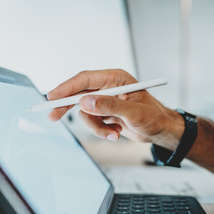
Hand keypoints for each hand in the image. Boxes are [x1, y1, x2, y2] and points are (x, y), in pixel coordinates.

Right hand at [47, 69, 182, 148]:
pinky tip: (115, 134)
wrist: (160, 131)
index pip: (85, 79)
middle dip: (68, 107)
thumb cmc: (154, 117)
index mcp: (115, 79)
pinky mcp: (104, 113)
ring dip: (96, 127)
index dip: (67, 87)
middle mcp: (108, 87)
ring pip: (85, 113)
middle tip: (53, 116)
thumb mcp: (134, 112)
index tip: (53, 96)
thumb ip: (109, 106)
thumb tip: (85, 102)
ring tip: (113, 134)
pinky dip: (101, 131)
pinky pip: (92, 122)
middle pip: (78, 94)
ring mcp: (105, 101)